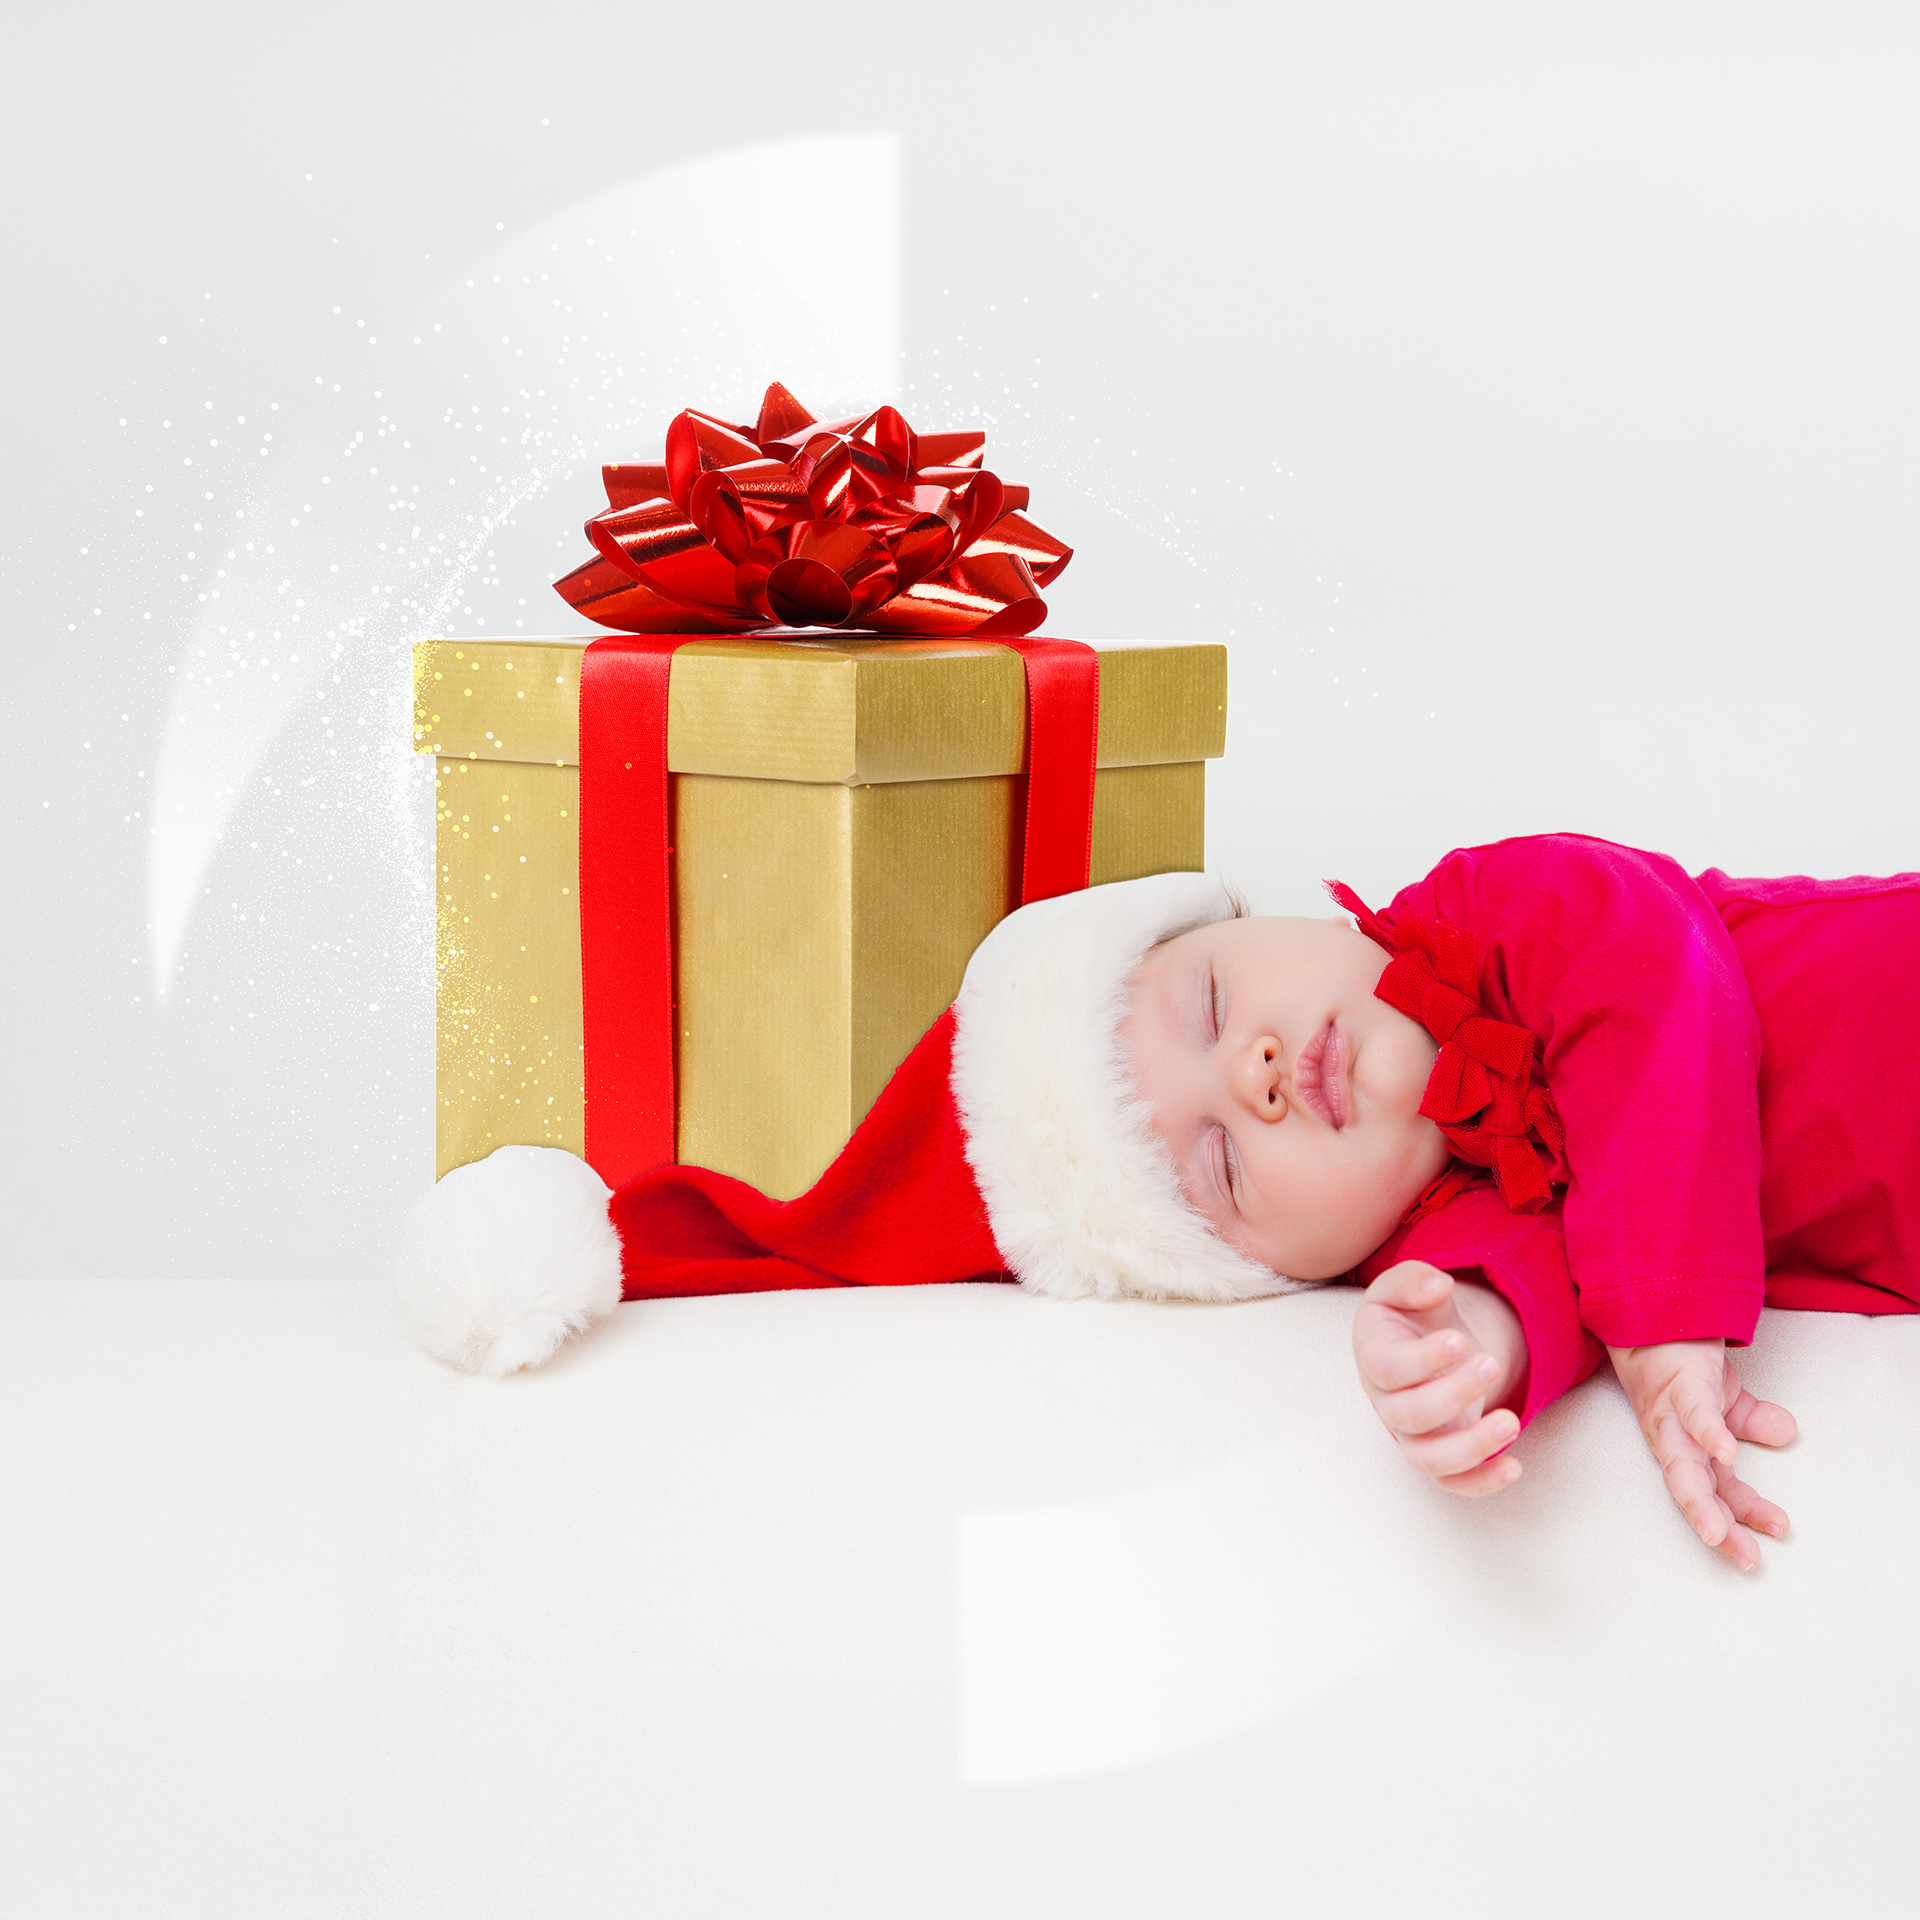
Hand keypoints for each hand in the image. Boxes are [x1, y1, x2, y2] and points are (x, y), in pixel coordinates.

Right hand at [1353, 1261, 1526, 1496]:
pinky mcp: (1438, 1453)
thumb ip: (1413, 1279)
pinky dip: (1481, 1482)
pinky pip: (1452, 1482)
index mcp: (1374, 1357)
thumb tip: (1437, 1286)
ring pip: (1429, 1459)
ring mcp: (1412, 1435)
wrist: (1420, 1343)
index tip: (1459, 1340)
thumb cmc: (1410, 1315)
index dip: (1423, 1360)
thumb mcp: (1403, 1287)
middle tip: (1490, 1363)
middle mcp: (1388, 1403)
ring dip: (1471, 1446)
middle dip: (1453, 1394)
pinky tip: (1515, 1466)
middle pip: (1410, 1416)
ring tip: (1511, 1421)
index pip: (1389, 1369)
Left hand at [1606, 1339, 1796, 1570]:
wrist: (1652, 1316)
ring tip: (1718, 1531)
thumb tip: (1786, 1433)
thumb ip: (1749, 1419)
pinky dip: (1709, 1433)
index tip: (1756, 1551)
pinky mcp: (1681, 1384)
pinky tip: (1727, 1453)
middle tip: (1744, 1558)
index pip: (1715, 1492)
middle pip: (1692, 1490)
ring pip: (1682, 1464)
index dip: (1735, 1521)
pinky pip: (1695, 1412)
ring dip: (1700, 1500)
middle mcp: (1674, 1438)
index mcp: (1689, 1447)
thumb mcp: (1721, 1397)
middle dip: (1715, 1526)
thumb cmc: (1679, 1361)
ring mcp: (1673, 1414)